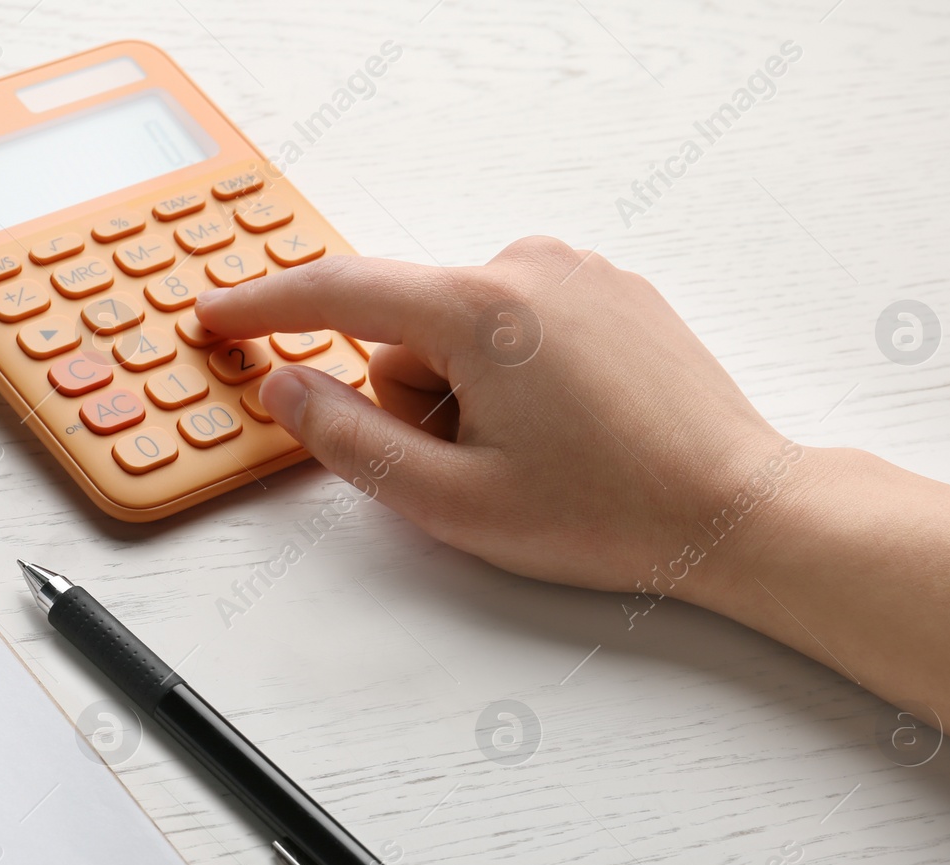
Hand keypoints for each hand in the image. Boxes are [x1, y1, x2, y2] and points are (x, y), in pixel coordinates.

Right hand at [195, 238, 798, 600]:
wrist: (735, 509)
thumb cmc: (610, 513)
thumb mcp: (452, 500)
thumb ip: (347, 440)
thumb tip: (288, 387)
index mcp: (482, 310)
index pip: (338, 292)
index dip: (262, 308)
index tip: (213, 317)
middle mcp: (528, 266)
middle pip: (406, 325)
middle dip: (412, 398)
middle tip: (476, 466)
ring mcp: (577, 271)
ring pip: (460, 327)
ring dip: (465, 390)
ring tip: (535, 451)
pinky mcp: (610, 288)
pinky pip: (515, 321)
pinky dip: (513, 372)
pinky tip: (568, 425)